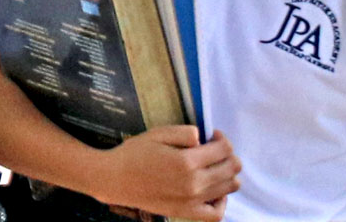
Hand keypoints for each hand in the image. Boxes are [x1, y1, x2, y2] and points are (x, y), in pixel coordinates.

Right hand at [89, 127, 240, 220]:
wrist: (114, 180)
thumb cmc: (134, 153)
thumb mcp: (158, 133)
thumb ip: (185, 132)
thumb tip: (204, 138)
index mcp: (187, 161)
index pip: (224, 149)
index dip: (222, 139)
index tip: (213, 136)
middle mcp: (194, 183)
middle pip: (231, 168)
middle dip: (228, 155)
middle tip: (215, 150)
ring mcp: (192, 201)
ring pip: (229, 187)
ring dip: (228, 174)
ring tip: (215, 168)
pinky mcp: (186, 212)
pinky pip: (216, 213)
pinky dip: (222, 201)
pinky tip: (215, 191)